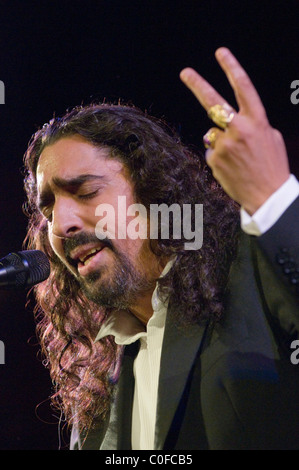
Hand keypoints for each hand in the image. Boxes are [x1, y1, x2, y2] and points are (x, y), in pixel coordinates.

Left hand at [180, 47, 289, 214]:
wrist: (267, 196)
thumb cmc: (271, 166)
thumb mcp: (271, 138)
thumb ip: (252, 124)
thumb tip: (230, 122)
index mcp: (257, 121)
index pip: (243, 88)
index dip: (232, 68)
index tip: (220, 53)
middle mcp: (239, 129)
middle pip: (214, 102)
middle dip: (198, 84)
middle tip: (185, 72)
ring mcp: (224, 145)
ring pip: (212, 134)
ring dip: (220, 142)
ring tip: (238, 159)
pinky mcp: (214, 159)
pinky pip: (211, 152)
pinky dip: (218, 157)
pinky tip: (232, 167)